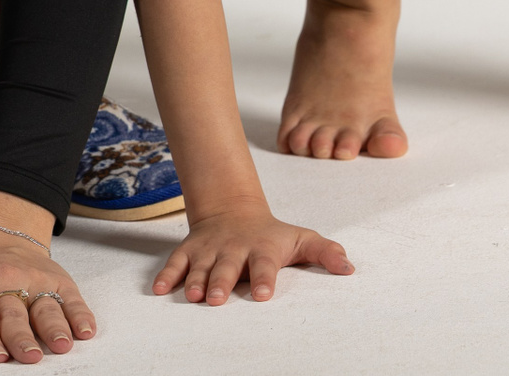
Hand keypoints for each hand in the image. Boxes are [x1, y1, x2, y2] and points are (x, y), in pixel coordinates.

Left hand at [0, 215, 95, 363]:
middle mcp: (6, 278)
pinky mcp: (57, 279)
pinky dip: (80, 314)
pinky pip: (71, 297)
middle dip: (22, 336)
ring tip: (62, 345)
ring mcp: (34, 278)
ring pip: (46, 305)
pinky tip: (85, 330)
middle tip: (29, 358)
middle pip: (15, 312)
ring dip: (55, 326)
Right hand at [155, 205, 351, 304]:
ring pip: (200, 265)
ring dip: (194, 279)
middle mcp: (234, 249)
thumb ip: (325, 253)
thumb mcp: (301, 239)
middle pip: (227, 267)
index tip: (264, 295)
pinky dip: (167, 274)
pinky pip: (176, 262)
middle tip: (215, 299)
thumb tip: (349, 268)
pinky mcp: (190, 251)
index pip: (264, 264)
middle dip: (221, 282)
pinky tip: (159, 290)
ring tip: (191, 295)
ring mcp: (210, 250)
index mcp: (262, 248)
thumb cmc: (272, 234)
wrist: (233, 210)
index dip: (264, 279)